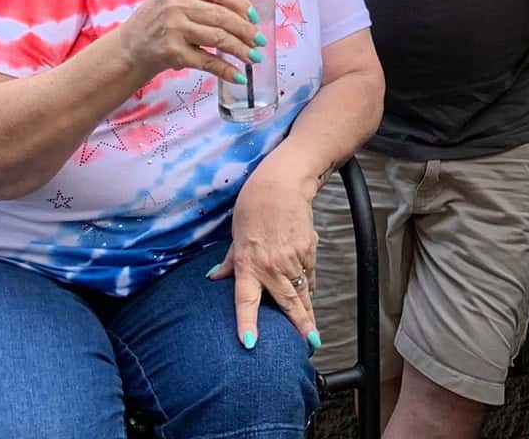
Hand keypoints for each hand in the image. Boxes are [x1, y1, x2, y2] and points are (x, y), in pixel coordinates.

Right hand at [116, 0, 263, 88]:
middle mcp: (177, 5)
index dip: (241, 4)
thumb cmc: (155, 22)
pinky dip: (226, 70)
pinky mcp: (173, 53)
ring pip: (219, 38)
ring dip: (241, 50)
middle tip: (260, 41)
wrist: (127, 49)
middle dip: (246, 30)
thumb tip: (244, 13)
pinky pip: (208, 62)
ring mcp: (174, 29)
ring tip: (254, 57)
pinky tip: (238, 75)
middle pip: (223, 17)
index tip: (255, 16)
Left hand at [212, 153, 322, 348]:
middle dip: (300, 327)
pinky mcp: (309, 249)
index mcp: (248, 264)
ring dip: (307, 313)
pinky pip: (309, 275)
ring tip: (312, 334)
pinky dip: (309, 286)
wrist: (283, 183)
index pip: (246, 300)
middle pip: (288, 303)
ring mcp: (293, 258)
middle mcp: (272, 265)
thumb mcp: (236, 235)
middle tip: (309, 346)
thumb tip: (215, 278)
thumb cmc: (254, 206)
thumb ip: (229, 261)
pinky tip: (309, 296)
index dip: (247, 323)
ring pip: (302, 293)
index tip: (250, 343)